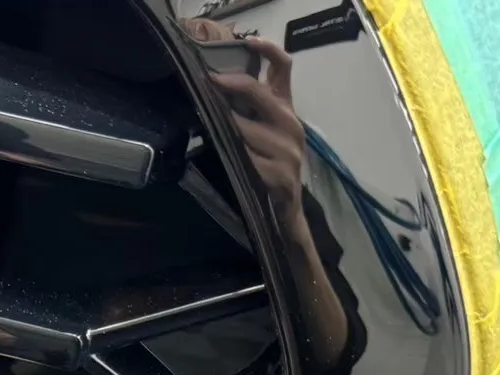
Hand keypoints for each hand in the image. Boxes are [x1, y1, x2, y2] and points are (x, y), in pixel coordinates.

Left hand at [212, 38, 308, 232]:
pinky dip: (234, 157)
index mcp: (286, 110)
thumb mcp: (264, 132)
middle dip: (233, 85)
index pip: (284, 69)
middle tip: (210, 80)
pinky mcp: (280, 175)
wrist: (287, 208)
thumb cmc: (270, 164)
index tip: (248, 41)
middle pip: (262, 94)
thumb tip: (216, 87)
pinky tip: (224, 157)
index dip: (268, 50)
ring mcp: (288, 150)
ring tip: (210, 123)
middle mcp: (290, 125)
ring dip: (226, 127)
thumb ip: (250, 110)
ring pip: (247, 129)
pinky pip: (249, 160)